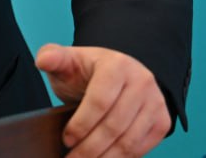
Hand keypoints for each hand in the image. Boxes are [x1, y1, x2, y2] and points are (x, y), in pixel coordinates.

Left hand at [34, 43, 170, 157]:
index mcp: (116, 65)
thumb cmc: (87, 72)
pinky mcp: (162, 121)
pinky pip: (142, 148)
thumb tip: (43, 60)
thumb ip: (52, 57)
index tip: (66, 139)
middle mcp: (141, 81)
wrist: (115, 76)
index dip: (81, 124)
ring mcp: (155, 102)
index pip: (100, 101)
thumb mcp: (68, 61)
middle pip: (114, 126)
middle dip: (90, 148)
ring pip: (129, 141)